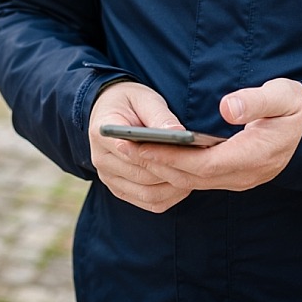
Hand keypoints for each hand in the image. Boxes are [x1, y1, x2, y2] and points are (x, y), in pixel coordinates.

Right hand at [89, 81, 194, 212]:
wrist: (113, 112)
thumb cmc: (131, 102)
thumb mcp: (144, 99)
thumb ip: (159, 116)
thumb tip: (179, 133)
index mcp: (100, 131)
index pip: (126, 148)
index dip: (153, 153)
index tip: (179, 149)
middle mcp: (101, 159)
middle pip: (141, 174)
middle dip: (171, 170)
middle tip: (200, 163)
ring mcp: (109, 178)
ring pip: (148, 193)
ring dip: (174, 186)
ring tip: (195, 174)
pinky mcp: (121, 190)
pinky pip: (150, 202)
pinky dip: (171, 196)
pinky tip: (185, 183)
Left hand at [135, 78, 301, 194]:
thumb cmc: (297, 111)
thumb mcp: (284, 97)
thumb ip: (257, 101)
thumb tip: (228, 107)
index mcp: (254, 156)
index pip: (204, 164)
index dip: (170, 157)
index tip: (140, 146)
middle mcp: (243, 174)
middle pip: (191, 176)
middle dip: (154, 163)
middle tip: (120, 147)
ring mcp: (239, 179)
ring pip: (192, 181)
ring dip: (159, 167)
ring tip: (128, 150)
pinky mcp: (233, 176)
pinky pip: (198, 179)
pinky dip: (173, 170)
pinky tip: (152, 156)